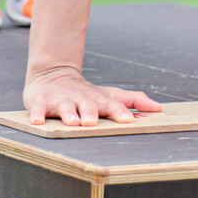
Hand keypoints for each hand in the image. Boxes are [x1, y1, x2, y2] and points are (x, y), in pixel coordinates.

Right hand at [23, 65, 162, 126]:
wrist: (53, 75)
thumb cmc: (86, 93)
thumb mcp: (109, 95)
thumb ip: (133, 101)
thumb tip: (160, 108)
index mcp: (98, 99)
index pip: (112, 105)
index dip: (120, 112)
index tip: (128, 120)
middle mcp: (80, 99)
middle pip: (88, 106)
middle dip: (91, 113)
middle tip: (93, 122)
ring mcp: (60, 100)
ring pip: (66, 107)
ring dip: (69, 114)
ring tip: (73, 122)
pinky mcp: (41, 101)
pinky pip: (38, 108)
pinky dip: (37, 113)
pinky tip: (38, 121)